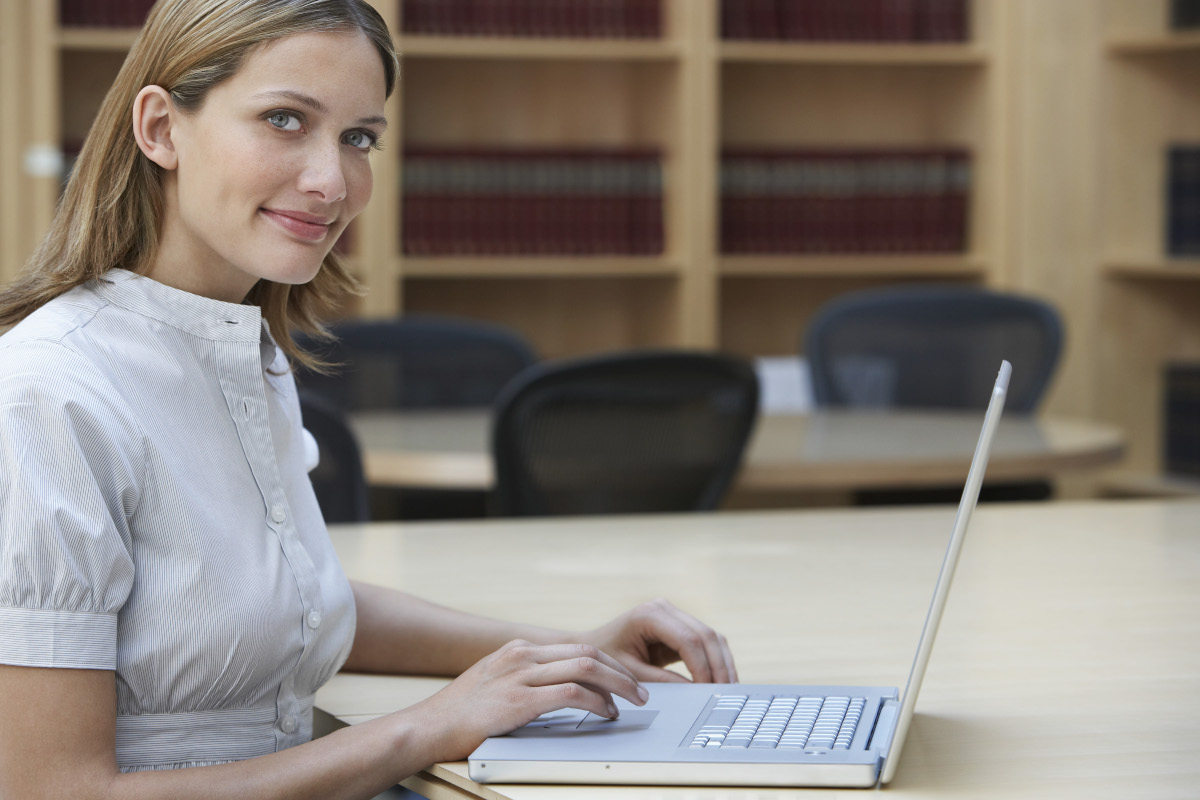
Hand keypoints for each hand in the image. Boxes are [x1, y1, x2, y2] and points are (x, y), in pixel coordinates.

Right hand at [408, 639, 648, 762]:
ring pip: (585, 668)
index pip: (576, 648)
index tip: (624, 678)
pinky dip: (596, 702)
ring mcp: (520, 675)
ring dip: (617, 684)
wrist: (427, 727)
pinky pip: (570, 694)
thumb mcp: (494, 683)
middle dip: (619, 671)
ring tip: (633, 701)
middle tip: (640, 690)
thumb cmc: (459, 713)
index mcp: (518, 650)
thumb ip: (523, 680)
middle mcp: (522, 655)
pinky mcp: (519, 700)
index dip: (607, 663)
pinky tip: (605, 713)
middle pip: (586, 652)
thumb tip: (557, 690)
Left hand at [577, 598, 737, 684]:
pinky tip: (721, 682)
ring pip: (712, 636)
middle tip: (726, 693)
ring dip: (723, 663)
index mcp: (649, 615)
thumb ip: (663, 683)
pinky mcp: (680, 626)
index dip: (703, 667)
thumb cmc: (605, 661)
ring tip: (729, 690)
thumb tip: (696, 694)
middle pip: (706, 635)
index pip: (688, 639)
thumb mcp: (631, 674)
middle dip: (719, 666)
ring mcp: (674, 614)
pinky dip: (717, 661)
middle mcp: (665, 608)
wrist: (592, 650)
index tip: (709, 691)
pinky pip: (707, 642)